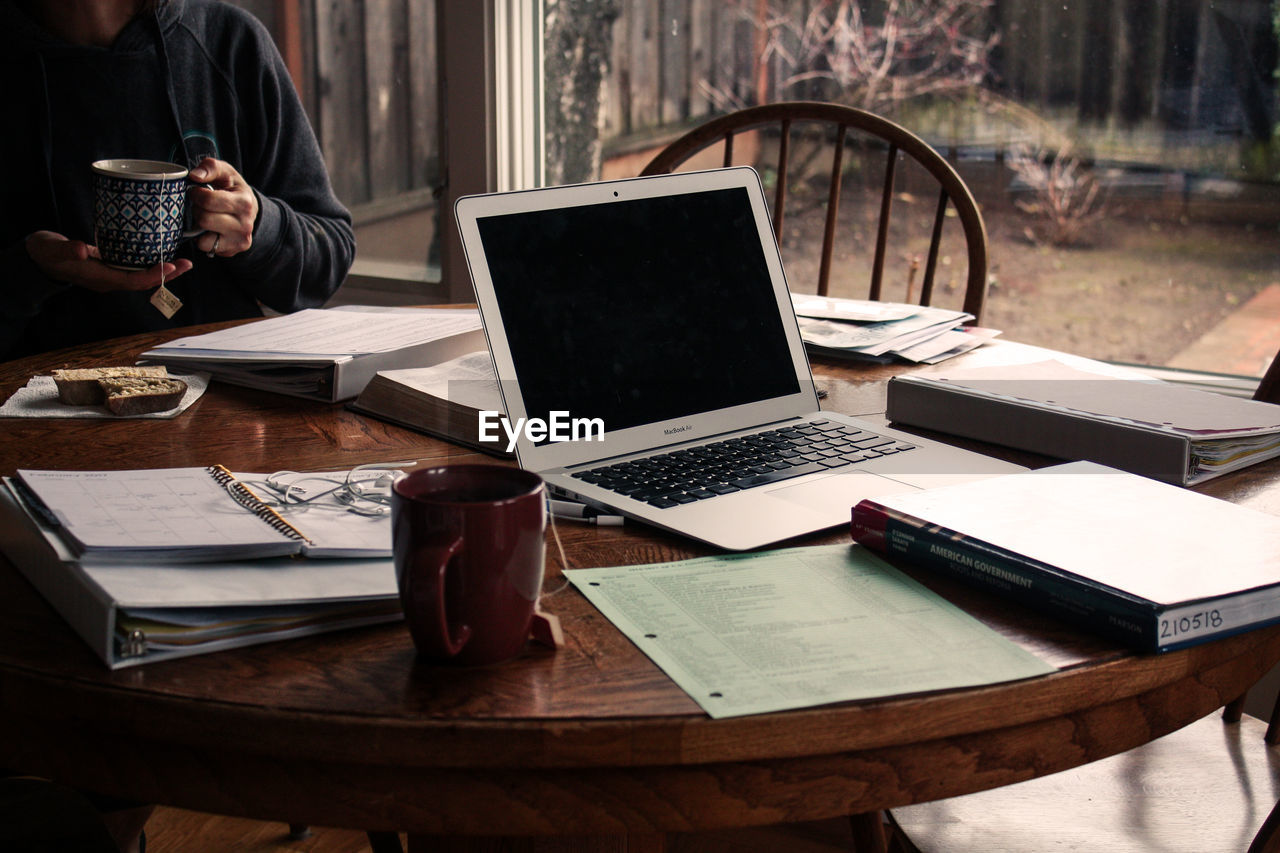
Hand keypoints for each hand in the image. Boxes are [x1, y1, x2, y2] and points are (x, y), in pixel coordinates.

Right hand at [25, 231, 192, 292]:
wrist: (37, 258)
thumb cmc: (45, 253)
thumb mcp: (53, 250)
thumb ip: (67, 250)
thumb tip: (82, 250)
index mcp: (99, 278)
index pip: (132, 281)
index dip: (152, 275)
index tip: (169, 265)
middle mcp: (109, 279)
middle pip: (143, 281)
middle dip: (166, 274)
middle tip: (187, 264)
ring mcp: (110, 273)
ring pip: (142, 275)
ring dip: (162, 269)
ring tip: (181, 261)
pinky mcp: (109, 264)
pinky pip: (135, 267)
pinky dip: (149, 261)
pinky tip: (160, 252)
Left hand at [188, 157, 258, 257]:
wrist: (250, 210)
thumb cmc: (233, 188)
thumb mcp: (226, 172)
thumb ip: (210, 167)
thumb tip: (194, 176)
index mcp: (244, 203)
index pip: (208, 201)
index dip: (196, 194)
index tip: (197, 191)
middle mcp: (245, 225)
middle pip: (204, 219)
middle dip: (197, 210)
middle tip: (201, 205)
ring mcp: (239, 241)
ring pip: (203, 239)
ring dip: (199, 226)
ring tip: (206, 216)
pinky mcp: (232, 251)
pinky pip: (205, 247)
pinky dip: (203, 238)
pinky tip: (210, 229)